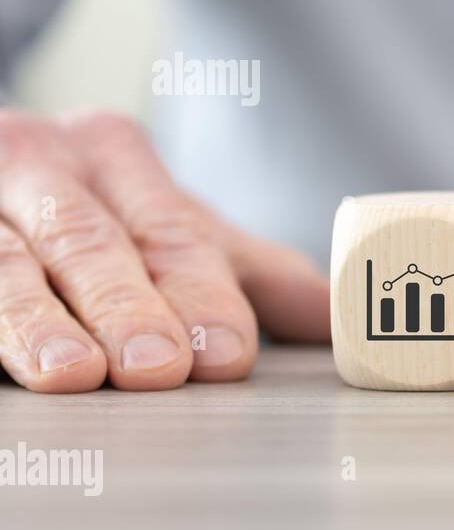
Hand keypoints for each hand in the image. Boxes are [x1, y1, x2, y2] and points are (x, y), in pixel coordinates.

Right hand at [0, 110, 329, 392]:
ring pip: (4, 262)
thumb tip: (343, 315)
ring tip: (71, 374)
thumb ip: (252, 275)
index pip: (169, 231)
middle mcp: (41, 164)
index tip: (227, 353)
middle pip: (90, 242)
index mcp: (114, 154)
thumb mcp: (170, 229)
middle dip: (126, 307)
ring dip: (36, 321)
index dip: (200, 295)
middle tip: (158, 367)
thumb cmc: (91, 209)